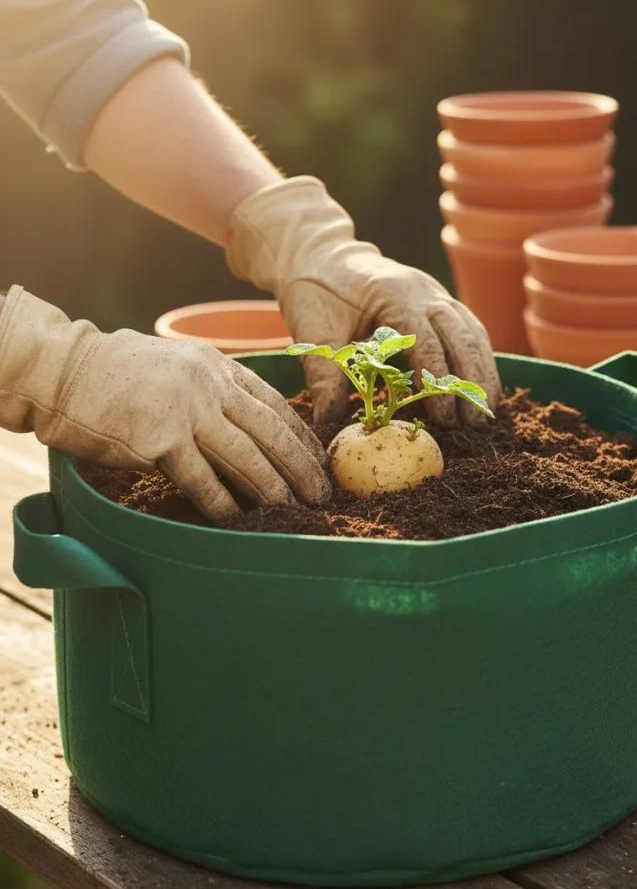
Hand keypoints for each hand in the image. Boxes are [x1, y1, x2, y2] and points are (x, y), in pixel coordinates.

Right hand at [0, 287, 329, 518]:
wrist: (63, 371)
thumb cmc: (114, 373)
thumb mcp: (174, 365)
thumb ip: (209, 388)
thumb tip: (238, 423)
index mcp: (216, 365)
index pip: (275, 404)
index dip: (302, 436)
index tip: (319, 461)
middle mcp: (210, 385)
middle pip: (271, 432)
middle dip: (302, 467)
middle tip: (322, 495)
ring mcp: (187, 411)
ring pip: (247, 458)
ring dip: (275, 490)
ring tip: (294, 513)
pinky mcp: (161, 439)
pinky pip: (203, 480)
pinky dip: (225, 505)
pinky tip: (241, 522)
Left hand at [226, 176, 500, 424]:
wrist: (324, 258)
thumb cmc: (317, 294)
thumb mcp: (314, 332)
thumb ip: (324, 374)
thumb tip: (328, 420)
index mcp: (395, 293)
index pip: (426, 340)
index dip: (436, 380)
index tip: (441, 416)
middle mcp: (425, 291)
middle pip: (462, 336)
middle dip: (470, 381)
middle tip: (471, 424)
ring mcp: (437, 295)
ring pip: (473, 334)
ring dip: (482, 374)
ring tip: (483, 415)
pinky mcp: (441, 304)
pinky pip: (470, 332)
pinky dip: (480, 362)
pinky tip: (481, 391)